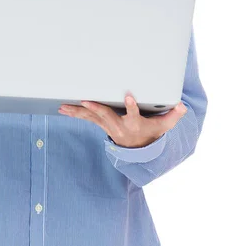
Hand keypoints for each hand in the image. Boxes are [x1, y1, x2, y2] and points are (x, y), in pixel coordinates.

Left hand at [58, 94, 187, 147]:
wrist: (139, 149)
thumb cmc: (152, 132)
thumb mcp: (165, 125)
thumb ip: (174, 115)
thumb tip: (183, 106)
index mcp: (135, 124)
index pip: (134, 115)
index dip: (131, 107)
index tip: (129, 97)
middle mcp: (119, 127)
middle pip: (107, 116)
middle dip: (96, 108)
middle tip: (85, 101)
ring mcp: (108, 126)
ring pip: (92, 118)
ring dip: (78, 112)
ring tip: (63, 107)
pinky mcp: (101, 124)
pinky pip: (87, 118)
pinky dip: (75, 113)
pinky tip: (63, 109)